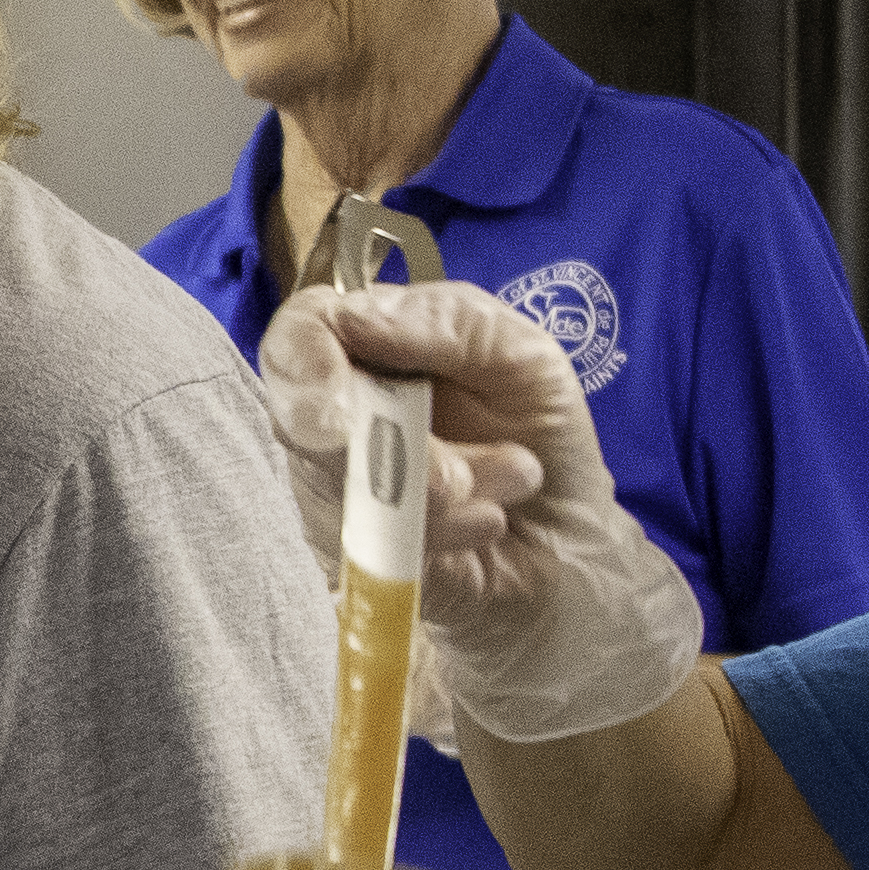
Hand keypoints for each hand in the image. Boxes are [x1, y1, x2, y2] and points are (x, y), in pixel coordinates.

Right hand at [267, 282, 704, 744]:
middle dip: (392, 453)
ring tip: (508, 482)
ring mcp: (334, 485)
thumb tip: (352, 317)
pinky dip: (438, 534)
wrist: (570, 540)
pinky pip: (366, 543)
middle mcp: (337, 412)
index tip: (336, 409)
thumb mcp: (521, 354)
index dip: (303, 362)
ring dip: (436, 494)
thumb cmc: (540, 434)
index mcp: (370, 344)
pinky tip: (484, 524)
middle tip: (456, 481)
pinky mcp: (349, 552)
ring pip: (340, 488)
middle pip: (304, 421)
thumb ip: (446, 320)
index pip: (298, 335)